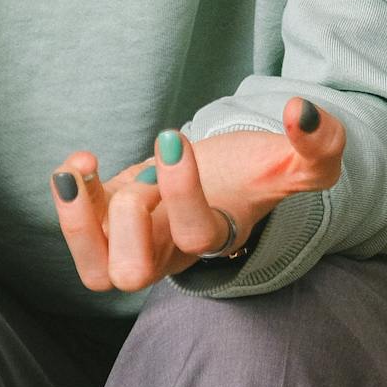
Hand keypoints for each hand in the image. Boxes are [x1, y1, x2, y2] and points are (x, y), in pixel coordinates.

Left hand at [51, 96, 347, 292]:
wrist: (223, 179)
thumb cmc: (257, 173)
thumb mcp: (298, 161)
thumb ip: (319, 144)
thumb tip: (303, 112)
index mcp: (218, 236)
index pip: (198, 234)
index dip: (181, 191)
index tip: (173, 136)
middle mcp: (171, 251)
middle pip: (134, 274)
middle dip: (130, 219)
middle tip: (142, 181)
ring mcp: (135, 243)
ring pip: (96, 272)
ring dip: (77, 221)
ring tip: (79, 171)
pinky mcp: (107, 223)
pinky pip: (75, 233)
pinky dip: (67, 196)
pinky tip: (81, 161)